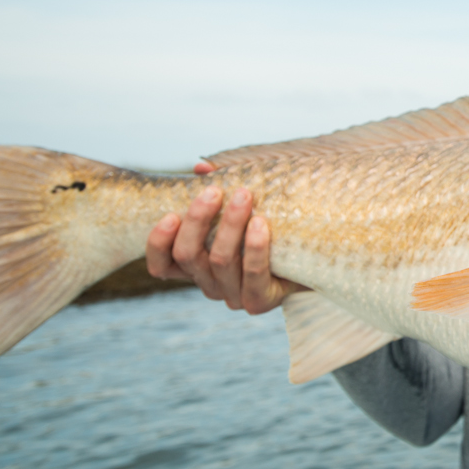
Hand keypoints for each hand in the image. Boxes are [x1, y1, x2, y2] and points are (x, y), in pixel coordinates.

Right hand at [146, 163, 304, 313]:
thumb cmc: (267, 226)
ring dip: (230, 225)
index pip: (160, 265)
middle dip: (197, 220)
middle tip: (213, 191)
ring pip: (220, 261)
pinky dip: (255, 247)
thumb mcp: (238, 209)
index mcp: (195, 266)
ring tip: (243, 196)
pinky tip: (260, 224)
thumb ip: (216, 193)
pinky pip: (252, 274)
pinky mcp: (259, 301)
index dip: (158, 243)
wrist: (310, 257)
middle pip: (188, 256)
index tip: (170, 214)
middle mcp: (209, 283)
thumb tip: (201, 167)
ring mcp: (232, 296)